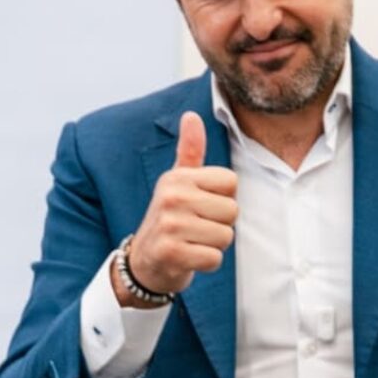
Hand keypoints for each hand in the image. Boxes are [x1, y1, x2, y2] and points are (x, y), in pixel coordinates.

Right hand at [113, 111, 237, 305]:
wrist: (144, 261)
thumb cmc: (170, 218)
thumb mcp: (177, 181)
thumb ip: (190, 150)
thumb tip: (191, 115)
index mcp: (177, 177)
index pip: (231, 182)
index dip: (223, 198)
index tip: (202, 205)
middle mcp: (171, 197)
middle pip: (232, 211)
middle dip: (220, 225)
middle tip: (196, 228)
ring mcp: (169, 225)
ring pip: (226, 236)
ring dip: (214, 245)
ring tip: (192, 242)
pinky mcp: (171, 253)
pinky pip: (214, 258)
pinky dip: (206, 263)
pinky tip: (188, 258)